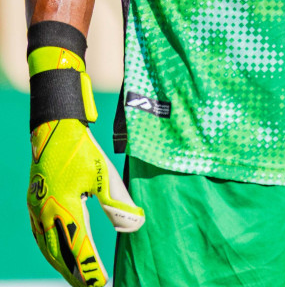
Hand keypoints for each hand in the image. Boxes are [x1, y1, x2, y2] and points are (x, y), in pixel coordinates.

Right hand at [27, 118, 144, 286]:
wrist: (54, 130)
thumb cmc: (83, 150)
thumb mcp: (105, 175)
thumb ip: (118, 203)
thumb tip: (134, 226)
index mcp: (65, 207)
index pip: (78, 246)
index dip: (90, 268)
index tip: (100, 283)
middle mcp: (46, 212)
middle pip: (59, 253)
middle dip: (75, 273)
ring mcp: (36, 209)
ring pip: (47, 247)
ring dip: (62, 265)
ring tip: (76, 278)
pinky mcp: (34, 204)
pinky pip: (40, 236)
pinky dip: (50, 251)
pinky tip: (58, 256)